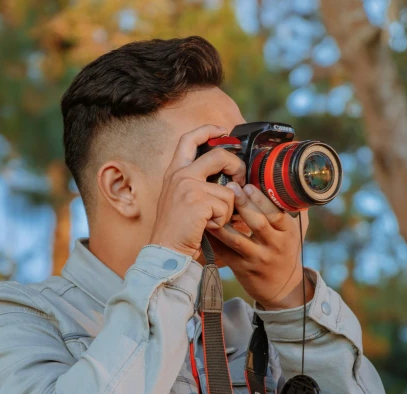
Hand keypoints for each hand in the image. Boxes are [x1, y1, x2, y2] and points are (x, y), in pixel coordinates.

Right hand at [149, 125, 246, 257]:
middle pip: (219, 156)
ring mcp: (188, 186)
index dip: (207, 130)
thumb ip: (198, 184)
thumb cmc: (177, 230)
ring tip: (211, 220)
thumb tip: (230, 179)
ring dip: (227, 210)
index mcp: (175, 172)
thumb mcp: (181, 199)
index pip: (188, 139)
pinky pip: (227, 206)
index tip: (222, 130)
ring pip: (228, 190)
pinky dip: (223, 220)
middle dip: (237, 168)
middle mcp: (180, 174)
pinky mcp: (198, 200)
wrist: (166, 250)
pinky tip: (208, 227)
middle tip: (239, 181)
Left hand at [206, 183, 313, 309]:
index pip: (276, 214)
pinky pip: (225, 253)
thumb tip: (295, 182)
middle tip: (229, 186)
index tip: (248, 184)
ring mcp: (258, 258)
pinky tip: (205, 226)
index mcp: (288, 233)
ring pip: (238, 239)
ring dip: (224, 223)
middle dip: (244, 204)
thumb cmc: (287, 252)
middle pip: (258, 223)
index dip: (261, 199)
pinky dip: (214, 239)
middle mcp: (275, 246)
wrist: (283, 288)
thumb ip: (295, 210)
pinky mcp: (242, 269)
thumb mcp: (297, 232)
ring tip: (212, 206)